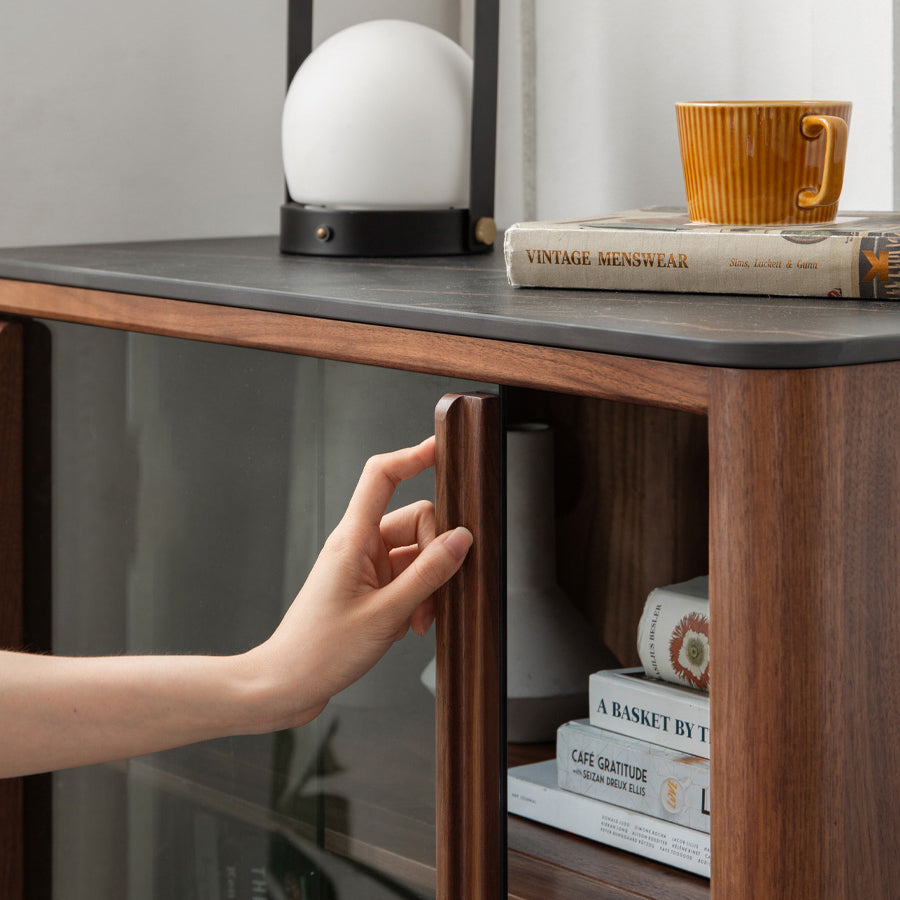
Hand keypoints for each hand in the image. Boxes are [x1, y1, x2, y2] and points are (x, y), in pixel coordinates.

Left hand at [242, 437, 472, 730]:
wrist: (287, 685)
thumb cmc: (319, 651)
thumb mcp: (385, 614)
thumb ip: (427, 574)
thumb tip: (461, 540)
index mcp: (353, 539)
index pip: (382, 476)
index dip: (412, 456)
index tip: (441, 449)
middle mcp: (358, 546)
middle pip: (415, 521)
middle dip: (434, 556)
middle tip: (432, 595)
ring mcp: (364, 567)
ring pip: (415, 554)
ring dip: (427, 585)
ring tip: (418, 621)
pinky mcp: (368, 589)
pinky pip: (407, 578)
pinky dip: (416, 599)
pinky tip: (410, 626)